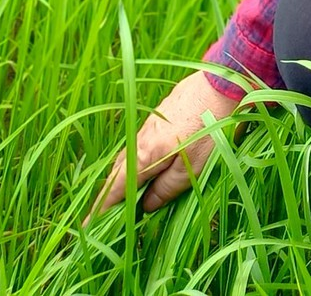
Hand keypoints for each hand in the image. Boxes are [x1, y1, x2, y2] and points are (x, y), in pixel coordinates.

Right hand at [87, 70, 241, 222]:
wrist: (220, 85)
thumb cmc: (210, 130)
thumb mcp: (192, 169)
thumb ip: (167, 189)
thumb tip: (146, 205)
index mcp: (144, 156)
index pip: (116, 188)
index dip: (103, 208)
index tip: (89, 225)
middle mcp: (140, 139)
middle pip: (118, 172)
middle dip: (111, 194)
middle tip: (107, 214)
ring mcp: (149, 124)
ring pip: (130, 155)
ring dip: (125, 175)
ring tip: (127, 194)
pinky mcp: (160, 115)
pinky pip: (140, 143)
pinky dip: (138, 158)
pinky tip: (148, 164)